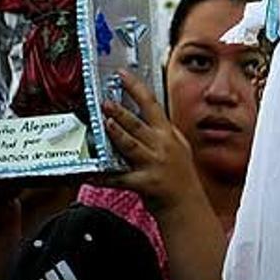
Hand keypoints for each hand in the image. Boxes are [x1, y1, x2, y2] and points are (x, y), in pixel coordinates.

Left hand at [101, 70, 203, 215]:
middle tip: (106, 101)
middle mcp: (162, 146)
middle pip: (138, 124)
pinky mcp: (146, 183)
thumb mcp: (178, 146)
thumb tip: (143, 115)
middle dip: (121, 112)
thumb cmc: (180, 176)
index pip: (151, 104)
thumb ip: (161, 131)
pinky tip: (92, 173)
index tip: (122, 75)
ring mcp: (154, 164)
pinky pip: (120, 178)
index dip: (136, 88)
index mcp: (168, 134)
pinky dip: (105, 176)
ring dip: (117, 134)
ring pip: (131, 145)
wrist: (186, 204)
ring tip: (105, 124)